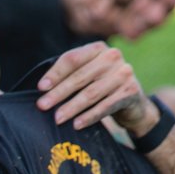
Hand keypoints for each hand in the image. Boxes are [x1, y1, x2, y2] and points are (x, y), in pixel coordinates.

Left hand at [34, 42, 159, 132]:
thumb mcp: (88, 74)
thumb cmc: (102, 86)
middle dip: (58, 93)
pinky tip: (77, 124)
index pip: (72, 59)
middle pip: (80, 77)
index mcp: (97, 49)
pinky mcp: (130, 91)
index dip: (55, 74)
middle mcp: (112, 57)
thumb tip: (42, 89)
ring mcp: (123, 73)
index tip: (40, 88)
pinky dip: (89, 116)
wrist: (134, 103)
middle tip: (42, 106)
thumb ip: (70, 74)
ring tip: (57, 118)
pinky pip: (105, 106)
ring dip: (72, 107)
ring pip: (91, 93)